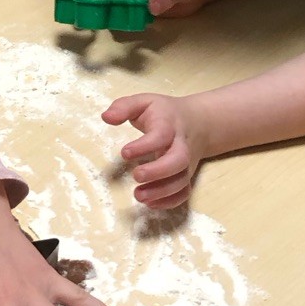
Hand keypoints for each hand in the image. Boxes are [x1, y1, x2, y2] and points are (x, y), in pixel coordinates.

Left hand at [102, 91, 207, 209]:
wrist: (198, 123)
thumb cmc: (164, 113)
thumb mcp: (144, 102)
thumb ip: (124, 107)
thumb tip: (106, 117)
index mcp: (169, 125)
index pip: (161, 135)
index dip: (144, 146)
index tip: (124, 153)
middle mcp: (181, 145)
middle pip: (178, 160)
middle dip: (158, 171)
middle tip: (136, 176)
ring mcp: (186, 163)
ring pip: (181, 181)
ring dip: (161, 191)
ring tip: (139, 195)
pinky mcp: (187, 177)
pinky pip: (184, 193)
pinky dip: (170, 202)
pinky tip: (150, 203)